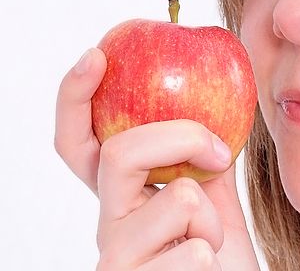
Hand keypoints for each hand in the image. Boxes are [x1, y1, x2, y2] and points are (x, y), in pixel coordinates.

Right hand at [55, 48, 260, 268]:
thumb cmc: (219, 248)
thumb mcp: (212, 189)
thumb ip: (202, 147)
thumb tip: (220, 84)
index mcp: (119, 195)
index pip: (78, 142)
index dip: (74, 97)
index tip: (98, 54)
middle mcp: (106, 224)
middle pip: (119, 153)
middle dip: (181, 136)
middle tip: (218, 151)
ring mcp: (115, 261)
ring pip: (175, 200)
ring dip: (211, 218)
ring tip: (208, 242)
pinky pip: (194, 250)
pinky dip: (214, 253)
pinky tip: (206, 270)